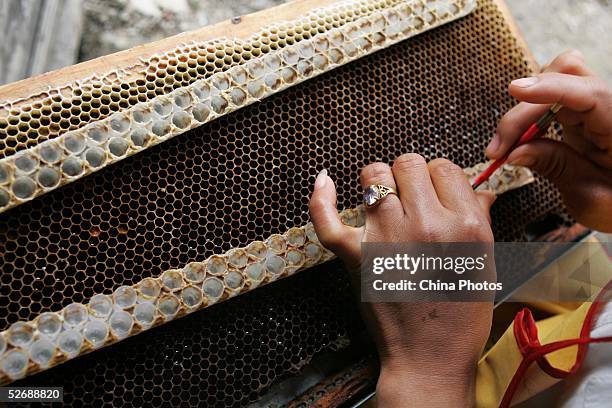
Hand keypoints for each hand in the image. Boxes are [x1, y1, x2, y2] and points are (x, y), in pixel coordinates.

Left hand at [309, 154, 495, 406]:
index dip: (440, 177)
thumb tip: (481, 189)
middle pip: (409, 164)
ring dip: (379, 181)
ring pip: (374, 175)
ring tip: (384, 198)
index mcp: (464, 225)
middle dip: (411, 175)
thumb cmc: (460, 316)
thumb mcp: (484, 264)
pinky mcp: (355, 254)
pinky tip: (325, 180)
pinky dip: (322, 197)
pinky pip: (328, 216)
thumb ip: (480, 220)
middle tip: (412, 195)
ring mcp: (385, 237)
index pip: (445, 168)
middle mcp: (425, 224)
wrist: (429, 357)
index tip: (436, 190)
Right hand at [486, 50, 611, 231]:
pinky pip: (551, 99)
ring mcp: (595, 109)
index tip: (515, 90)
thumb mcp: (590, 197)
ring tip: (507, 145)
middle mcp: (609, 109)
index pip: (587, 92)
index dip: (550, 88)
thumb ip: (555, 167)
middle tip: (499, 149)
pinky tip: (518, 140)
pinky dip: (529, 116)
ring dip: (524, 109)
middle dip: (524, 108)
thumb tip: (515, 152)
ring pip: (556, 81)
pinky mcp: (583, 115)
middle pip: (565, 78)